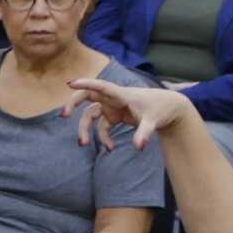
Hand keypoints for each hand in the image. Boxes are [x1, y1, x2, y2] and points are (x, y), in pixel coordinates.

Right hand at [62, 76, 197, 153]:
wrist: (169, 108)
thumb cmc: (161, 109)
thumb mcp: (153, 121)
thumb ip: (144, 133)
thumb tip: (138, 147)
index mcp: (121, 94)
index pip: (101, 86)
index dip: (85, 84)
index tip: (70, 83)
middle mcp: (113, 98)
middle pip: (87, 96)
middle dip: (73, 103)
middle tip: (63, 115)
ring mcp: (111, 107)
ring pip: (90, 115)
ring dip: (84, 129)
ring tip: (83, 144)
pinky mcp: (114, 116)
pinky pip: (101, 127)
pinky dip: (103, 138)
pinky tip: (111, 149)